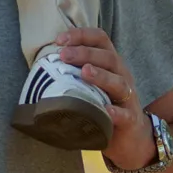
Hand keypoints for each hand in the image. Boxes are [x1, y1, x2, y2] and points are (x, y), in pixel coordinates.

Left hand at [55, 27, 156, 170]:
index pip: (100, 39)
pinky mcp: (131, 120)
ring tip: (85, 72)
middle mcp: (121, 75)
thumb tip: (42, 66)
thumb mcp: (90, 86)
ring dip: (101, 75)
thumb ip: (73, 74)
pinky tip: (106, 111)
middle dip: (85, 53)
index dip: (81, 35)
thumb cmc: (103, 106)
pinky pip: (126, 114)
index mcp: (110, 64)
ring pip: (118, 82)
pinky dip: (116, 112)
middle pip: (108, 57)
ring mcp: (128, 98)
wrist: (129, 138)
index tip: (59, 40)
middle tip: (64, 55)